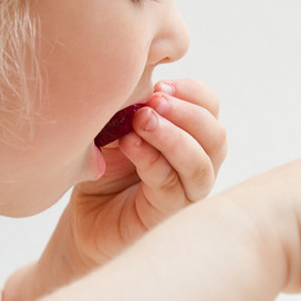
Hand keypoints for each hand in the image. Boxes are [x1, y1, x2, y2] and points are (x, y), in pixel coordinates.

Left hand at [52, 79, 226, 281]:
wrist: (84, 222)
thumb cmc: (103, 174)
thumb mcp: (115, 130)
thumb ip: (131, 107)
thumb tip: (139, 78)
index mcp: (191, 138)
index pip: (210, 109)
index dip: (193, 93)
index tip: (160, 85)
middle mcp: (197, 167)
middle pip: (215, 136)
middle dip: (187, 112)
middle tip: (154, 100)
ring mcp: (186, 194)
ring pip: (201, 163)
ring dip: (174, 136)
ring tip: (142, 119)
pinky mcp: (167, 215)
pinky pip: (171, 184)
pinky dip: (152, 159)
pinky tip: (130, 144)